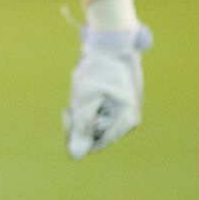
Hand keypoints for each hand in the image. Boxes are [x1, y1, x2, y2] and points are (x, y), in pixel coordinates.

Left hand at [64, 23, 147, 158]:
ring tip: (81, 92)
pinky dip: (86, 104)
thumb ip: (80, 127)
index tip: (70, 111)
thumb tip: (75, 156)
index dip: (77, 131)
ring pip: (93, 123)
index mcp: (125, 123)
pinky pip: (96, 114)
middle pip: (94, 135)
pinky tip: (86, 91)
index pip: (93, 144)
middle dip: (78, 120)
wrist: (110, 43)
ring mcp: (122, 114)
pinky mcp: (116, 107)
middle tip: (71, 102)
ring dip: (81, 111)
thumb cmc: (97, 69)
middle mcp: (128, 122)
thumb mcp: (84, 99)